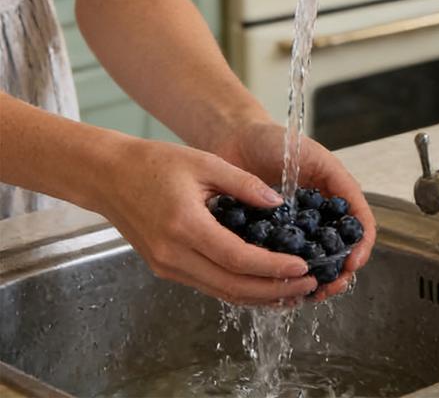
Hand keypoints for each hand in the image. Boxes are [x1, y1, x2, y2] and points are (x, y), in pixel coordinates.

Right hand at [95, 137, 318, 306]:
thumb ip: (244, 184)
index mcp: (185, 226)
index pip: (237, 258)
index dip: (272, 267)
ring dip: (258, 295)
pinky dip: (238, 287)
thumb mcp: (206, 163)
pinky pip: (208, 284)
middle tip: (308, 284)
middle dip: (273, 290)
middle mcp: (174, 255)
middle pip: (231, 286)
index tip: (302, 267)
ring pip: (220, 291)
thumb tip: (279, 204)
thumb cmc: (157, 163)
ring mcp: (167, 266)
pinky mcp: (165, 268)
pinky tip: (262, 282)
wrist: (110, 176)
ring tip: (293, 289)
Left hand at [211, 120, 376, 302]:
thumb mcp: (315, 157)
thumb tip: (354, 216)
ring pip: (310, 266)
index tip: (352, 263)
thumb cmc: (276, 142)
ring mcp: (293, 231)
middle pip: (338, 254)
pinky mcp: (266, 240)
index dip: (361, 248)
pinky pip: (278, 266)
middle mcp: (317, 218)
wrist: (237, 141)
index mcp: (334, 198)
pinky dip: (283, 280)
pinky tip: (280, 288)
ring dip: (313, 284)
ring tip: (308, 294)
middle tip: (330, 287)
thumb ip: (338, 181)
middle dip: (339, 275)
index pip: (359, 228)